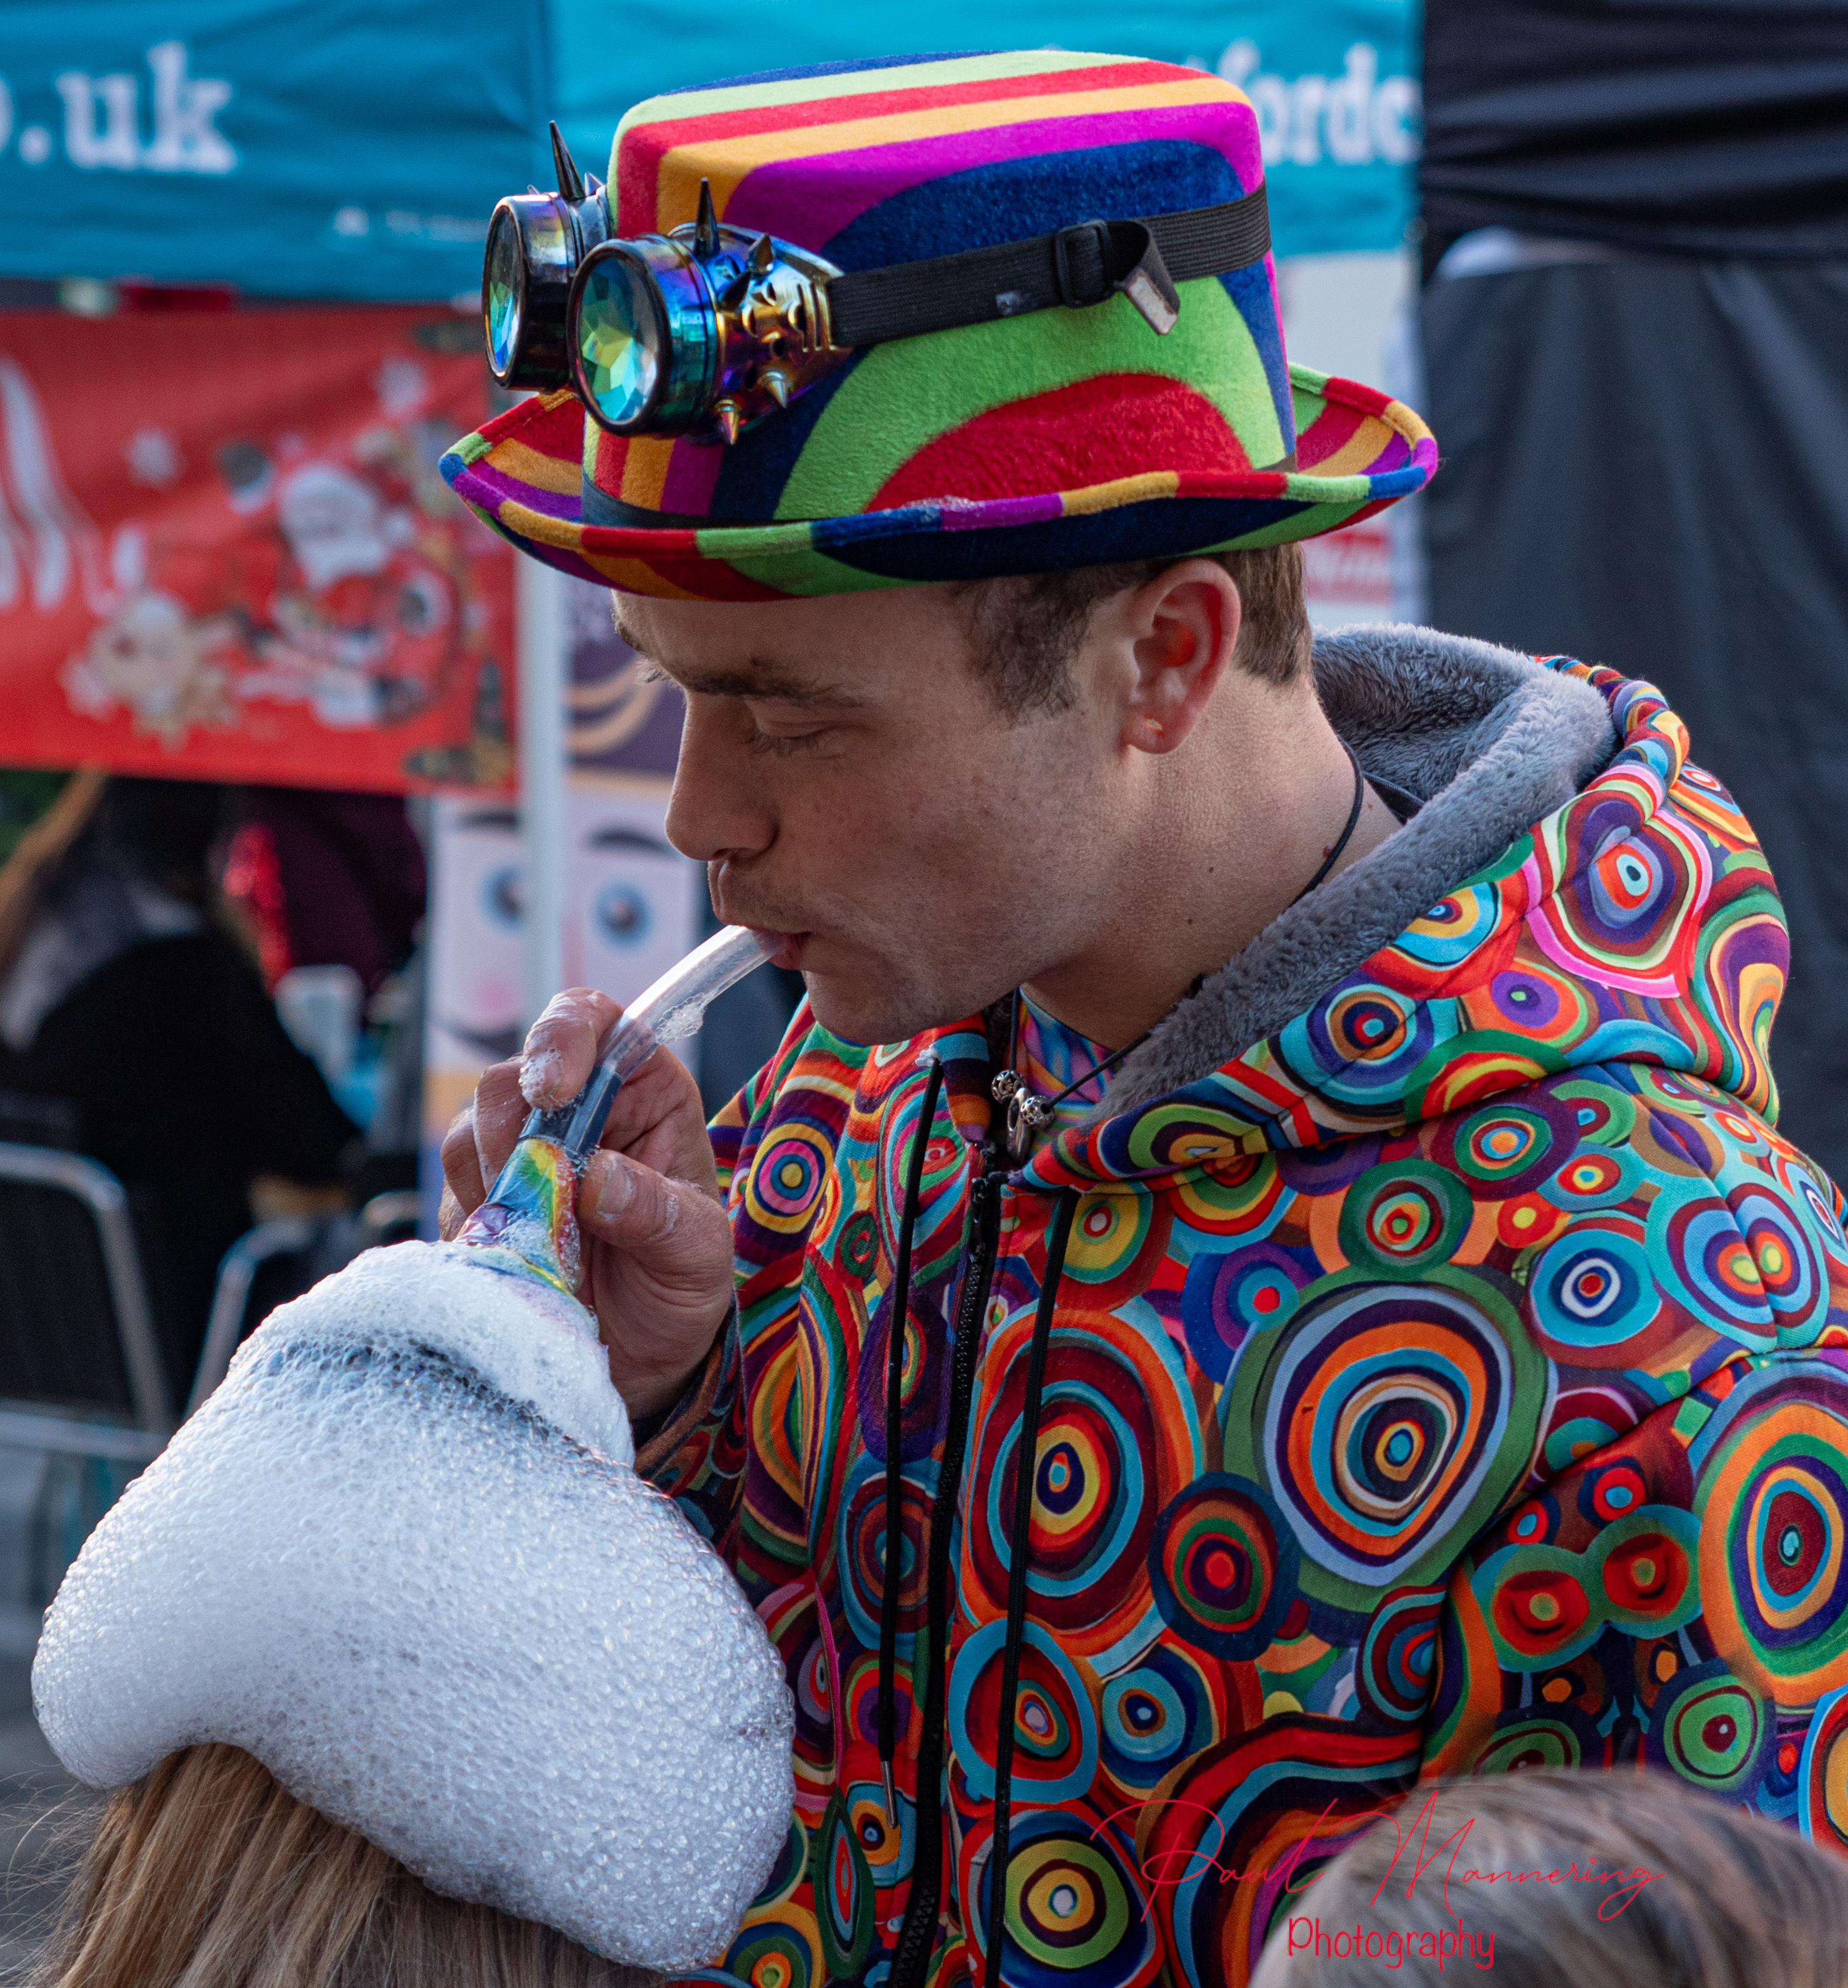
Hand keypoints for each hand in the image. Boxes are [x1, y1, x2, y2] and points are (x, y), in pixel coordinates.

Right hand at [439, 989, 733, 1419]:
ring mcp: (518, 1154)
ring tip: (539, 1244)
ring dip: (491, 1188)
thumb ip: (657, 1213)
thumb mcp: (697, 1255)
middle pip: (509, 1078)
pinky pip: (451, 1197)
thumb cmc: (680, 1287)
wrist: (641, 1361)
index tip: (551, 1088)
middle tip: (531, 1191)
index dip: (563, 1037)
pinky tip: (512, 1261)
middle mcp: (574, 1110)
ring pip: (465, 1134)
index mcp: (641, 1091)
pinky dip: (474, 1228)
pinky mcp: (480, 1202)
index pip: (593, 1023)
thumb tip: (596, 1178)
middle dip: (510, 1132)